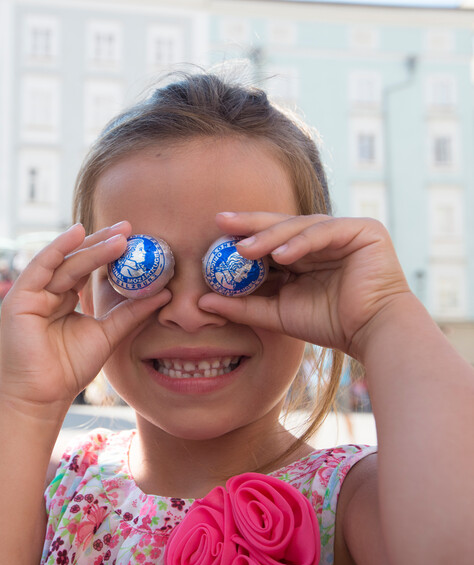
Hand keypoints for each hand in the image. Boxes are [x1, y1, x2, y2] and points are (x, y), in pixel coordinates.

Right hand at [0, 222, 169, 416]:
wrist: (44, 396)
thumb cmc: (70, 369)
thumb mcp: (108, 333)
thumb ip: (131, 312)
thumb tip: (164, 292)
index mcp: (63, 299)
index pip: (87, 268)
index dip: (109, 253)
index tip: (135, 239)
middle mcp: (46, 292)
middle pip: (76, 260)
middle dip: (103, 242)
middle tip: (129, 227)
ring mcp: (31, 293)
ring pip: (64, 262)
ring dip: (91, 246)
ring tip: (118, 235)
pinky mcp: (19, 297)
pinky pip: (40, 265)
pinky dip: (58, 248)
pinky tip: (77, 233)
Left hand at [198, 213, 411, 359]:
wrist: (372, 334)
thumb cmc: (328, 324)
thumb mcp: (276, 313)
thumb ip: (242, 305)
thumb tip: (202, 301)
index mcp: (303, 253)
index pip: (268, 239)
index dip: (241, 235)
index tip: (213, 236)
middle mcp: (321, 238)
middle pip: (280, 225)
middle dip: (249, 223)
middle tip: (221, 222)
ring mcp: (343, 231)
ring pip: (299, 226)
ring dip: (270, 236)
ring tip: (245, 248)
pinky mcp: (364, 230)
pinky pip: (325, 231)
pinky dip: (302, 242)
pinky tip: (281, 255)